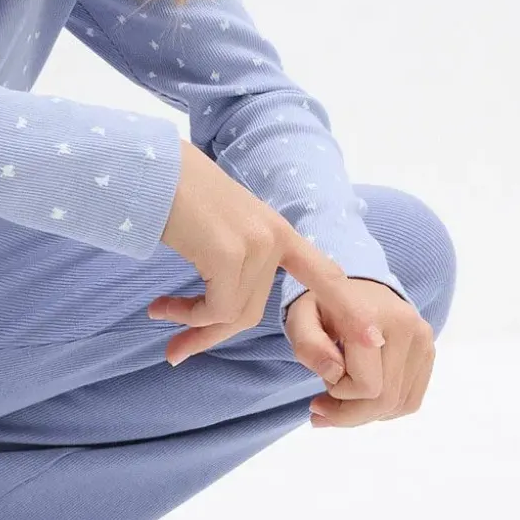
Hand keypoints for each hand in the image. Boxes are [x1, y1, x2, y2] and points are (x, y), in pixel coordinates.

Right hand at [150, 141, 359, 363]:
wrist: (145, 167)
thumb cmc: (172, 196)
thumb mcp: (217, 230)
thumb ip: (232, 261)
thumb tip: (219, 312)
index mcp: (275, 229)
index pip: (325, 272)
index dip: (349, 307)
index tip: (373, 338)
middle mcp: (273, 236)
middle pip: (255, 309)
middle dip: (212, 335)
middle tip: (175, 352)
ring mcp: (255, 244)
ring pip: (234, 313)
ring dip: (192, 324)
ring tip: (157, 313)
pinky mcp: (230, 253)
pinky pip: (216, 308)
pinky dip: (188, 315)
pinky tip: (159, 305)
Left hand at [285, 279, 435, 427]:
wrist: (355, 287)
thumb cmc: (322, 306)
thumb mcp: (300, 318)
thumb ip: (308, 345)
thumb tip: (334, 374)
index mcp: (371, 316)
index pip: (366, 385)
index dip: (340, 396)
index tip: (320, 387)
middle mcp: (406, 326)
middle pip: (385, 399)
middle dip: (350, 413)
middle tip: (322, 408)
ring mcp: (423, 339)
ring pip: (399, 405)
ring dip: (365, 413)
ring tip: (341, 400)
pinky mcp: (429, 351)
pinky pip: (410, 401)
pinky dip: (384, 410)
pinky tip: (362, 398)